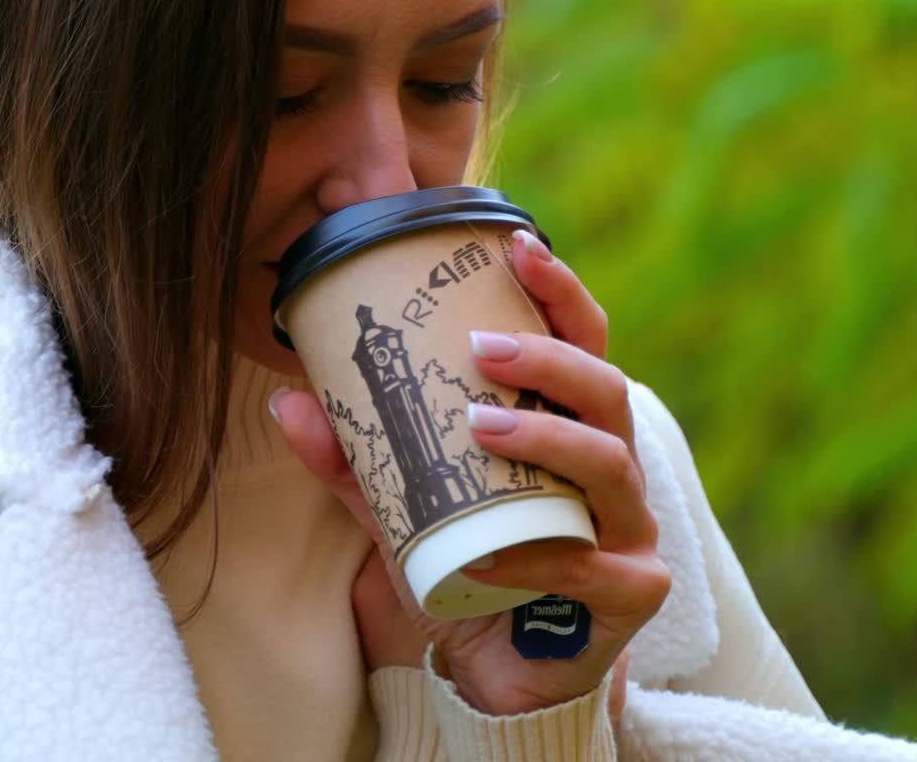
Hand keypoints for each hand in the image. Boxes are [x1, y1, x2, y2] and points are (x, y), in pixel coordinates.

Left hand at [271, 229, 668, 717]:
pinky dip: (538, 556)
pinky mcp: (630, 592)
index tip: (516, 244)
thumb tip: (286, 400)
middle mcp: (609, 464)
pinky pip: (592, 565)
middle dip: (550, 356)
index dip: (559, 290)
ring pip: (611, 464)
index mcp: (568, 424)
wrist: (493, 670)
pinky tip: (489, 557)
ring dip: (547, 437)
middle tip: (483, 346)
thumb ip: (354, 458)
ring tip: (480, 423)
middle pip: (607, 387)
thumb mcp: (401, 505)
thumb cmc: (464, 564)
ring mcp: (628, 527)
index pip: (582, 342)